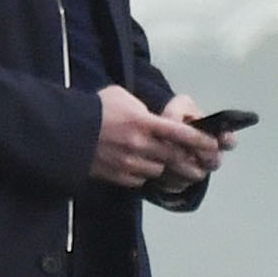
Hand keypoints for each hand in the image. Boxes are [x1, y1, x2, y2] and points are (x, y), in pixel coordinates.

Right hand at [90, 85, 214, 187]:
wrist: (64, 128)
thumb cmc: (94, 107)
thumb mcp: (120, 97)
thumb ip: (142, 110)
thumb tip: (153, 120)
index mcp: (144, 123)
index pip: (182, 134)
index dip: (201, 141)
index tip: (213, 145)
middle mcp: (142, 145)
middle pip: (176, 158)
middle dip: (190, 162)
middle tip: (199, 166)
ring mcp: (131, 163)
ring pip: (159, 171)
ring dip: (163, 168)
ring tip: (163, 165)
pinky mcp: (120, 177)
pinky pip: (140, 180)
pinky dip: (143, 175)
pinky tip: (138, 168)